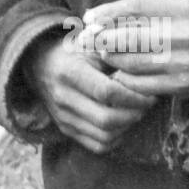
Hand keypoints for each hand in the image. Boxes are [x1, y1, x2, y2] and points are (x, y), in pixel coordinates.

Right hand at [26, 34, 157, 154]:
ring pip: (104, 136)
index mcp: (70, 72)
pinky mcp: (66, 129)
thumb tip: (143, 65)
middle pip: (107, 119)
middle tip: (145, 105)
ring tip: (135, 112)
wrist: (41, 63)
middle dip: (134, 114)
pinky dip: (115, 139)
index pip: (107, 92)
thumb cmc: (73, 51)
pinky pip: (96, 145)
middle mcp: (63, 98)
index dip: (133, 97)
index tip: (148, 94)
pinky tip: (121, 123)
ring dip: (127, 127)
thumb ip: (115, 53)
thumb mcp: (91, 44)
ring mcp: (63, 116)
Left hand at [82, 0, 188, 98]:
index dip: (108, 12)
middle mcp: (188, 35)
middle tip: (86, 40)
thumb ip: (143, 10)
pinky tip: (117, 73)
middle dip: (103, 38)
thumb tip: (95, 16)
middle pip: (131, 35)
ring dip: (111, 58)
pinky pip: (142, 84)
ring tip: (101, 54)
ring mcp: (186, 63)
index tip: (88, 17)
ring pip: (133, 61)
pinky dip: (124, 79)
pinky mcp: (183, 86)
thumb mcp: (179, 9)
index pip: (137, 6)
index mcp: (188, 9)